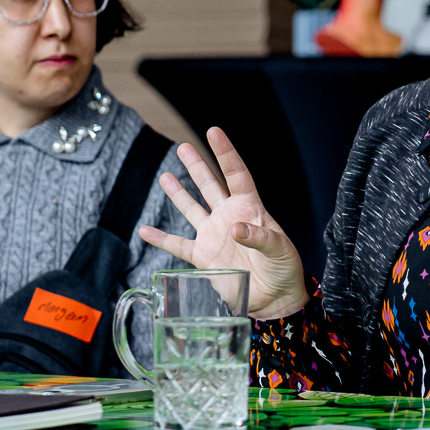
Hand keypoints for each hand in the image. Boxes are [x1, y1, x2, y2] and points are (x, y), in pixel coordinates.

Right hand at [138, 128, 308, 321]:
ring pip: (192, 209)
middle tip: (182, 146)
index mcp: (250, 208)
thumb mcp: (280, 249)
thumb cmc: (284, 268)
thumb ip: (259, 237)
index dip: (225, 153)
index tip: (213, 131)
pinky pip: (178, 245)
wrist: (275, 298)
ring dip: (178, 194)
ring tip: (165, 176)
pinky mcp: (204, 257)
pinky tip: (145, 230)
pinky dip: (161, 239)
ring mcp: (214, 235)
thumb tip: (235, 228)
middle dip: (196, 166)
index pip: (236, 174)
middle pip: (210, 185)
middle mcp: (229, 216)